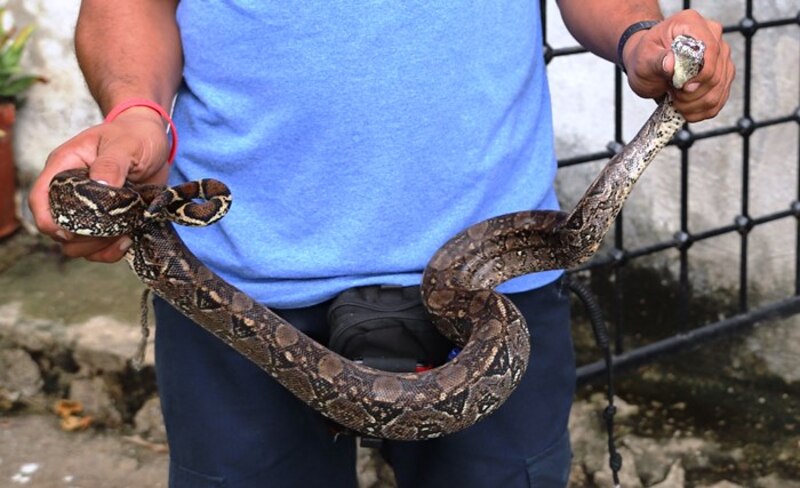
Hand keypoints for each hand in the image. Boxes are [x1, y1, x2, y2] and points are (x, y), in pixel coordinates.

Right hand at [29, 108, 170, 261]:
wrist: (154, 142)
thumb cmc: (135, 136)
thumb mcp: (126, 144)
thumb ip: (112, 163)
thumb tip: (101, 185)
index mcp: (65, 168)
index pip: (40, 198)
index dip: (48, 220)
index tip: (70, 232)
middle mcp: (71, 192)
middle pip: (57, 228)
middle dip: (80, 238)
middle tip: (110, 233)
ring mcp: (89, 208)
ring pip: (77, 243)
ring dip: (96, 248)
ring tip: (122, 237)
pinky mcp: (108, 220)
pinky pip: (99, 246)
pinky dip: (110, 251)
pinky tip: (127, 240)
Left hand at [622, 9, 734, 121]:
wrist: (648, 64)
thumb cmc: (645, 57)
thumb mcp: (643, 58)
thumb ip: (657, 60)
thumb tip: (670, 64)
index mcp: (693, 25)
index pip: (710, 52)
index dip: (699, 75)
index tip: (681, 87)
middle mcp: (713, 37)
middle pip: (716, 75)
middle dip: (691, 94)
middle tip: (672, 93)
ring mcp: (721, 57)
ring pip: (718, 91)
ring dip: (694, 104)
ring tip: (676, 99)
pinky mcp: (723, 75)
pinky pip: (719, 101)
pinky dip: (700, 111)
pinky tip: (685, 108)